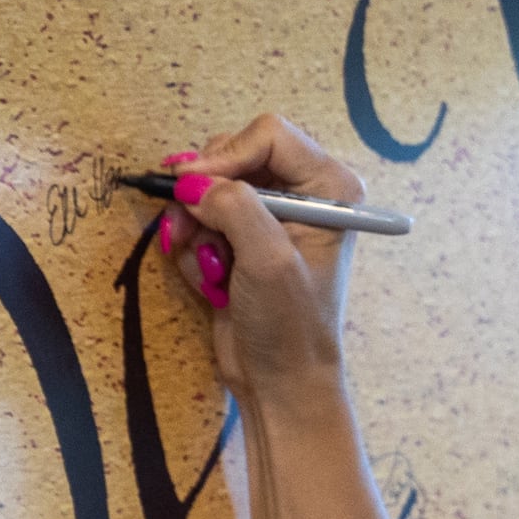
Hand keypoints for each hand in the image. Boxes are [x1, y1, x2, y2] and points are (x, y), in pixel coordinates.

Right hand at [151, 114, 366, 410]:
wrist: (280, 382)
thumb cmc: (290, 325)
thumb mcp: (267, 261)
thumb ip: (233, 208)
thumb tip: (189, 183)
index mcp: (329, 186)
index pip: (268, 136)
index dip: (224, 156)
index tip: (189, 188)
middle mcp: (302, 192)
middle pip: (233, 155)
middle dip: (205, 195)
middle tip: (190, 231)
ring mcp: (269, 216)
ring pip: (208, 188)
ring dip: (194, 226)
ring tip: (206, 266)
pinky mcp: (241, 239)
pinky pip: (199, 219)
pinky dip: (193, 246)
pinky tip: (209, 279)